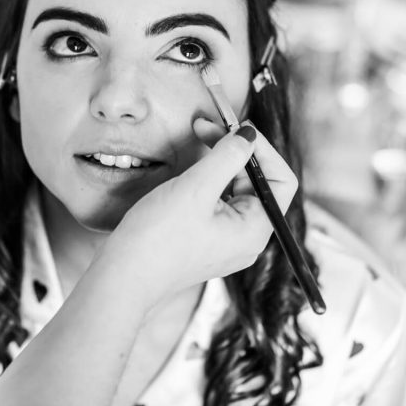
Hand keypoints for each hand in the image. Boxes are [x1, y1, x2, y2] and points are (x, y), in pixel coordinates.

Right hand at [93, 121, 297, 315]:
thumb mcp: (196, 188)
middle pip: (257, 184)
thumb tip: (250, 135)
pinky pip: (218, 206)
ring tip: (197, 144)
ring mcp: (227, 244)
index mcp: (255, 230)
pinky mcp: (206, 243)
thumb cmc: (158, 237)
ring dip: (220, 165)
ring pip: (236, 192)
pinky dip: (208, 183)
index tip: (235, 128)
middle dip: (235, 153)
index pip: (281, 181)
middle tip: (204, 128)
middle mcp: (248, 240)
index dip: (263, 150)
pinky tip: (188, 173)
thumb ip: (227, 156)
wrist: (124, 277)